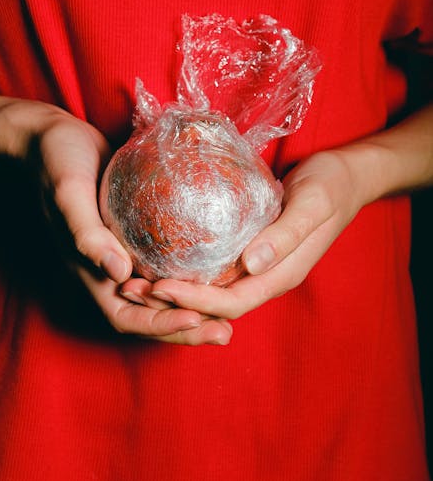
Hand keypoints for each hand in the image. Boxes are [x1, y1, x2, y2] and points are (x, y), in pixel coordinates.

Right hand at [23, 102, 231, 344]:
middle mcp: (109, 268)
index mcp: (89, 270)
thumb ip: (86, 233)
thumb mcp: (68, 192)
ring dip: (193, 305)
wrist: (52, 137)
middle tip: (226, 332)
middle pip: (150, 313)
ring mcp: (124, 250)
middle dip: (186, 328)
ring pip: (161, 290)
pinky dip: (189, 270)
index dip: (159, 324)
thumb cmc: (56, 162)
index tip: (197, 318)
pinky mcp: (137, 229)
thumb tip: (118, 273)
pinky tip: (219, 263)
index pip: (126, 316)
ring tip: (231, 306)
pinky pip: (166, 258)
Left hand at [121, 150, 363, 323]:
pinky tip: (165, 255)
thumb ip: (286, 235)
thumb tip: (251, 264)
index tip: (160, 288)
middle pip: (216, 303)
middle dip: (176, 301)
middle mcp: (267, 276)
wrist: (346, 177)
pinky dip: (191, 269)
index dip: (195, 301)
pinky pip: (218, 267)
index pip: (232, 302)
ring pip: (215, 289)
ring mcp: (260, 264)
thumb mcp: (312, 204)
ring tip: (139, 278)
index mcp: (282, 274)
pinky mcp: (252, 247)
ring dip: (179, 289)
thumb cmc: (331, 186)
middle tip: (134, 288)